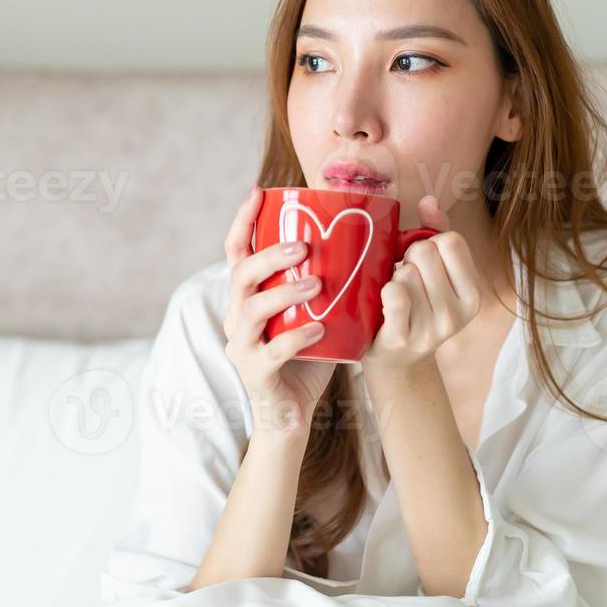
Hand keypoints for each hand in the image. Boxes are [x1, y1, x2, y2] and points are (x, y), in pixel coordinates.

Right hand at [222, 186, 336, 437]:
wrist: (291, 415)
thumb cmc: (308, 358)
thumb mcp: (313, 313)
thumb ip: (326, 284)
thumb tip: (370, 244)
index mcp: (247, 297)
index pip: (236, 251)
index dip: (243, 220)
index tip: (259, 191)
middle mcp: (236, 317)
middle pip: (241, 275)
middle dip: (270, 256)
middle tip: (304, 248)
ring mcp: (242, 346)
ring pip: (251, 311)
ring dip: (284, 292)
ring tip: (317, 284)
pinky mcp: (255, 374)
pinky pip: (272, 351)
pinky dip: (297, 338)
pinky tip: (320, 329)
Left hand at [360, 194, 483, 376]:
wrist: (394, 360)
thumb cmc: (413, 305)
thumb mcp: (433, 272)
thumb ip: (434, 231)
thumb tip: (428, 199)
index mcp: (472, 293)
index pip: (450, 240)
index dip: (428, 243)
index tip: (420, 261)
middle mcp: (459, 314)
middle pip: (425, 252)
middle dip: (407, 258)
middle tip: (402, 278)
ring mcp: (432, 330)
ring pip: (406, 272)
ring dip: (391, 277)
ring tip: (392, 294)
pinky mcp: (403, 340)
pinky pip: (396, 297)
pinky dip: (386, 291)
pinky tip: (383, 300)